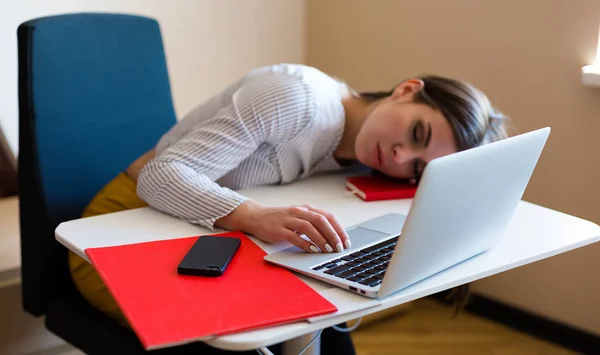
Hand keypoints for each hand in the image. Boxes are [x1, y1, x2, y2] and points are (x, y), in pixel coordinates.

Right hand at [218, 201, 350, 252]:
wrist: (256, 217)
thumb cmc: (280, 220)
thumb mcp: (299, 218)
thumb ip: (313, 224)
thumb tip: (333, 238)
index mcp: (306, 209)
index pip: (328, 216)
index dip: (339, 229)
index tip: (346, 241)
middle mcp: (298, 211)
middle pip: (321, 220)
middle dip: (333, 234)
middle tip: (339, 247)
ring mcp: (288, 219)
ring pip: (309, 227)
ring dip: (321, 239)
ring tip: (328, 250)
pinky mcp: (278, 229)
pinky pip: (294, 236)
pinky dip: (305, 243)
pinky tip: (312, 250)